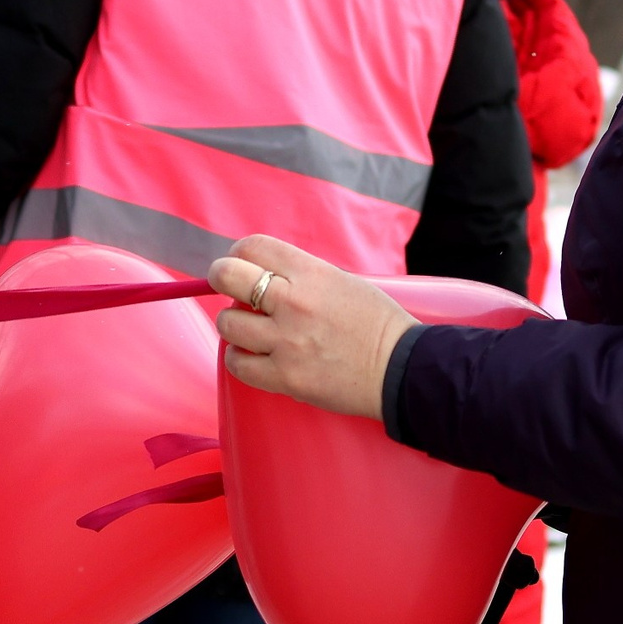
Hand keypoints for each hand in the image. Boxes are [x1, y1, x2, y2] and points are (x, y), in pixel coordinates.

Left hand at [208, 236, 417, 419]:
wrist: (402, 370)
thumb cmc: (376, 324)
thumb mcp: (342, 282)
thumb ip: (301, 276)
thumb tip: (260, 276)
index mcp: (311, 273)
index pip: (252, 246)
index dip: (239, 254)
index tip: (241, 264)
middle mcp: (293, 302)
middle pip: (227, 276)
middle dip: (220, 278)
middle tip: (228, 288)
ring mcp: (286, 341)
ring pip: (228, 323)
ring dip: (234, 325)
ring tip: (250, 330)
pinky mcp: (285, 377)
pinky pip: (238, 364)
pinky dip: (240, 359)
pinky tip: (254, 357)